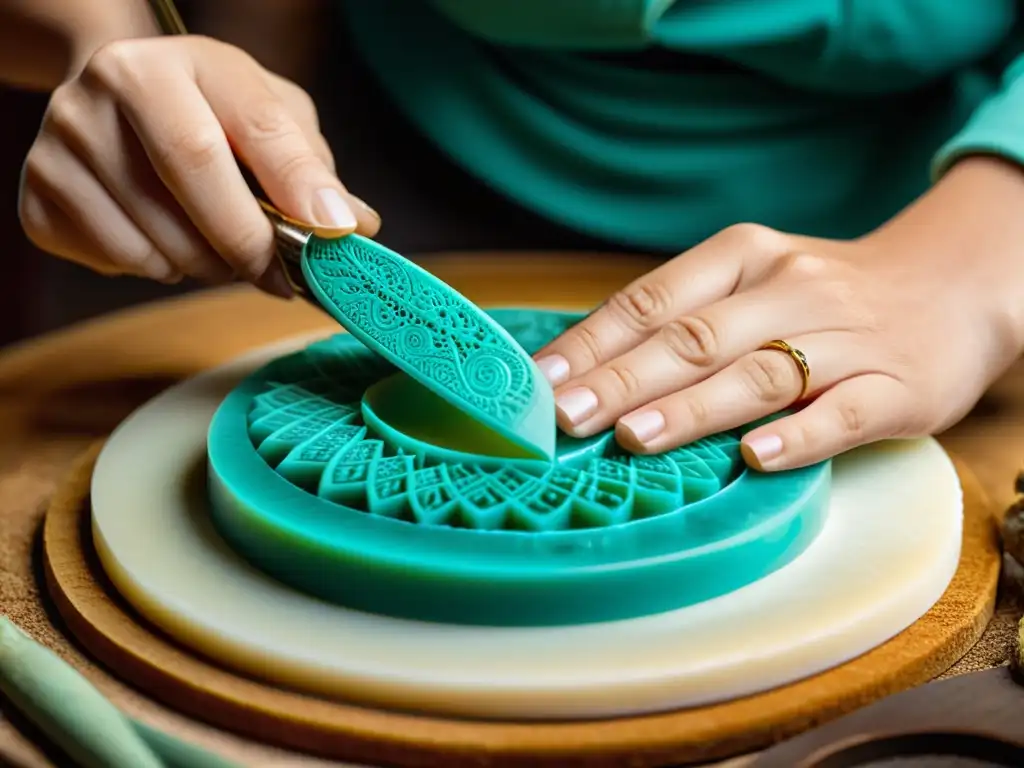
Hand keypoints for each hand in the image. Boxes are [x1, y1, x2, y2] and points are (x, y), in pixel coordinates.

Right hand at [18, 35, 378, 294]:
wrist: (114, 101)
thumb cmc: (205, 111)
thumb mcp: (267, 114)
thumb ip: (309, 166)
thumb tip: (354, 225)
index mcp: (178, 61)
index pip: (251, 127)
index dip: (298, 185)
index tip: (336, 232)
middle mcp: (109, 87)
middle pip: (196, 185)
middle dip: (251, 246)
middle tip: (279, 275)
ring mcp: (64, 141)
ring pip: (157, 243)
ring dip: (205, 267)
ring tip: (213, 244)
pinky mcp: (39, 196)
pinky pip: (120, 264)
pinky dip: (157, 269)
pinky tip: (162, 237)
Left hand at [534, 158, 1023, 470]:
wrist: (950, 285)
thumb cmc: (821, 296)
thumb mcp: (750, 281)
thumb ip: (682, 318)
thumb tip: (583, 369)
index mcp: (743, 257)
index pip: (652, 301)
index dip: (592, 344)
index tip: (540, 383)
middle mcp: (789, 289)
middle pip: (694, 338)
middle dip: (622, 381)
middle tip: (565, 419)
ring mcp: (844, 338)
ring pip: (759, 374)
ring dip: (692, 409)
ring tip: (632, 440)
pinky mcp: (896, 386)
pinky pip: (843, 412)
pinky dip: (799, 435)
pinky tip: (755, 458)